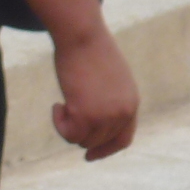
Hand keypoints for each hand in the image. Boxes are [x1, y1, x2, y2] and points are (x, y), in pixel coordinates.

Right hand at [52, 26, 137, 160]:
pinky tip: (58, 103)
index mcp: (131, 103)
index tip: (89, 155)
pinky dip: (59, 123)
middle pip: (98, 141)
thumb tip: (91, 120)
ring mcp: (106, 116)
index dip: (106, 150)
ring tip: (63, 102)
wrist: (82, 34)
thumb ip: (107, 98)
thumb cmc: (90, 49)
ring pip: (82, 140)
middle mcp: (122, 113)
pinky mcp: (86, 115)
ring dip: (68, 125)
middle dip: (80, 131)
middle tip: (66, 110)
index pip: (123, 139)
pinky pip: (69, 134)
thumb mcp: (107, 76)